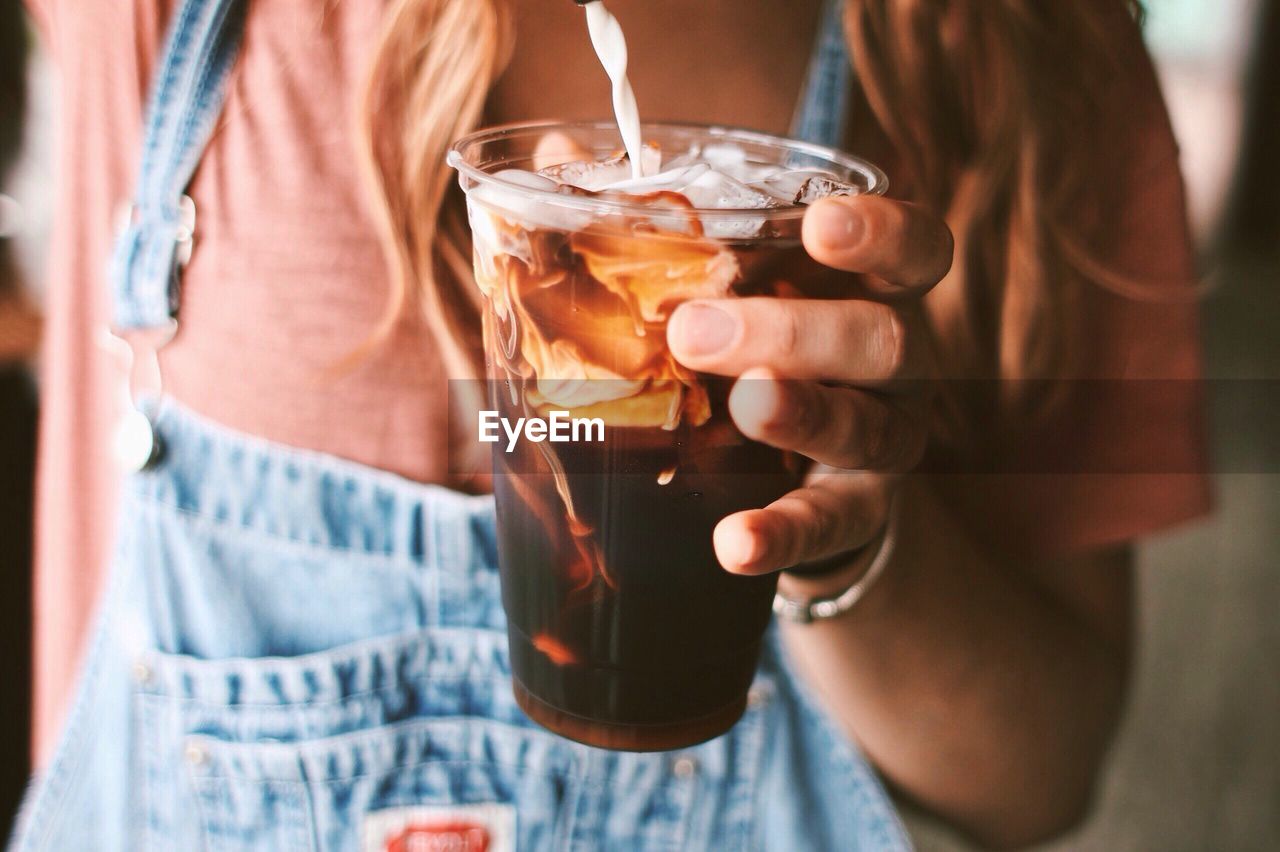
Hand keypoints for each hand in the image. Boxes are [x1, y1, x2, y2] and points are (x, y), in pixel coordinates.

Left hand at [667, 195, 952, 577]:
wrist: (794, 481)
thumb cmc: (749, 355)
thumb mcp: (725, 292)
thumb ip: (657, 227)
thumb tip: (558, 151)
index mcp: (863, 292)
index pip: (915, 249)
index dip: (883, 233)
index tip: (819, 222)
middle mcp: (892, 362)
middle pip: (883, 337)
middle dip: (795, 330)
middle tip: (695, 330)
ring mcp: (884, 441)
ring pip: (869, 425)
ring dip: (803, 414)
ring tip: (740, 408)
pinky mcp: (858, 513)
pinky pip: (833, 523)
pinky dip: (784, 534)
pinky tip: (733, 543)